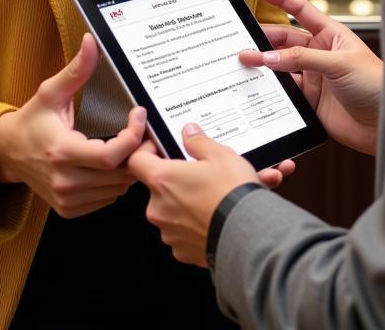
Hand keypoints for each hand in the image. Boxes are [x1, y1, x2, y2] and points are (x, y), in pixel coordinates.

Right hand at [0, 33, 146, 217]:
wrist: (8, 154)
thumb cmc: (32, 120)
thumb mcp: (51, 92)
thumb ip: (76, 70)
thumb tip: (91, 41)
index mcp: (62, 152)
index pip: (110, 156)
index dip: (133, 136)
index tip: (138, 114)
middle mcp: (65, 181)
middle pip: (119, 174)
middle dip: (137, 151)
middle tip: (143, 129)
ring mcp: (67, 199)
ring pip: (117, 189)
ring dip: (129, 167)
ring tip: (130, 143)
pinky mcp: (69, 209)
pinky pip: (108, 199)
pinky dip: (116, 182)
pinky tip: (113, 163)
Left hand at [128, 123, 259, 266]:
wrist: (248, 234)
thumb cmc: (232, 194)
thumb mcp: (220, 155)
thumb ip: (198, 142)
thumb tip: (188, 132)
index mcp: (163, 180)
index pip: (136, 160)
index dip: (147, 150)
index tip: (160, 148)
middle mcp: (158, 207)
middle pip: (157, 187)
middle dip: (175, 180)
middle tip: (199, 175)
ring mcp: (168, 232)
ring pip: (170, 210)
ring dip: (184, 203)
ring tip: (211, 197)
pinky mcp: (181, 251)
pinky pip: (181, 232)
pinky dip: (193, 225)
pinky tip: (213, 217)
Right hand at [242, 0, 382, 154]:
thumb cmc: (376, 84)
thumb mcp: (339, 63)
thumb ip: (303, 58)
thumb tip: (270, 57)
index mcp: (331, 35)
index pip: (300, 10)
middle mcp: (320, 53)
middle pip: (284, 40)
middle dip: (263, 40)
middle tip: (242, 43)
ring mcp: (314, 77)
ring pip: (281, 67)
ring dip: (264, 65)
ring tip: (243, 64)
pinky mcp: (310, 101)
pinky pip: (285, 92)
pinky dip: (270, 90)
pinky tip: (258, 88)